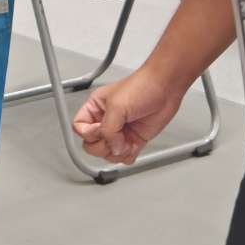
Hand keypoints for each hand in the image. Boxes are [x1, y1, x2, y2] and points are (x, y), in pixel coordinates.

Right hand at [71, 62, 187, 165]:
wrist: (165, 88)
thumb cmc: (141, 87)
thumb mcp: (117, 106)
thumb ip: (108, 130)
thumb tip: (111, 148)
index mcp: (95, 108)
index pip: (80, 128)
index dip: (89, 134)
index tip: (101, 130)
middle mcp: (105, 120)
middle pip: (92, 145)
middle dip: (104, 146)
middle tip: (116, 138)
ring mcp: (119, 132)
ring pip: (107, 154)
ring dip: (118, 152)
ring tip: (127, 141)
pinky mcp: (132, 139)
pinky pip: (123, 157)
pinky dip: (128, 155)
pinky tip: (134, 144)